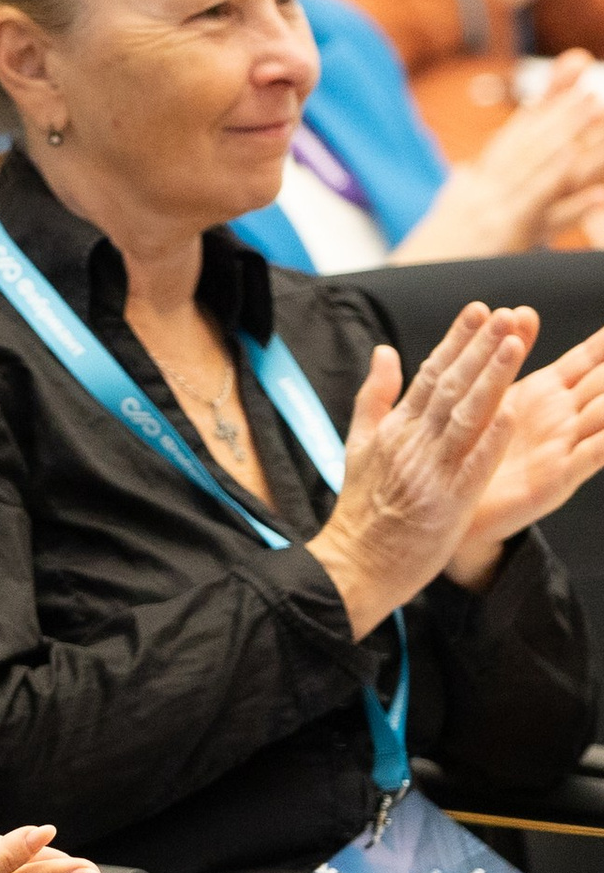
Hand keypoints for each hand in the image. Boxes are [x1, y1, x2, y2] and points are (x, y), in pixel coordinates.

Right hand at [307, 305, 528, 634]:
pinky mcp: (447, 501)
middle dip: (480, 348)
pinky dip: (490, 439)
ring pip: (466, 416)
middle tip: (505, 315)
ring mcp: (431, 471)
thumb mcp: (359, 443)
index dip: (457, 340)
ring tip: (515, 344)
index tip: (480, 310)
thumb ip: (375, 395)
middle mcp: (413, 442)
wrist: (356, 562)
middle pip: (451, 386)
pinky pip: (473, 466)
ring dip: (492, 379)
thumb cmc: (362, 508)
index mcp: (395, 428)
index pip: (429, 373)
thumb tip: (386, 350)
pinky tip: (510, 413)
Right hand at [401, 53, 603, 258]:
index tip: (564, 88)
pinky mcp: (502, 231)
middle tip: (589, 89)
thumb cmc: (428, 257)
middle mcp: (484, 189)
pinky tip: (583, 172)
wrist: (404, 283)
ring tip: (594, 110)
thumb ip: (459, 190)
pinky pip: (536, 204)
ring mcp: (492, 207)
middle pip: (526, 144)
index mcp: (476, 185)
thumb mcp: (444, 215)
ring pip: (534, 164)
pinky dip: (559, 184)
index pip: (511, 140)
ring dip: (567, 134)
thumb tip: (466, 170)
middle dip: (560, 114)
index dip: (540, 113)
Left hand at [453, 322, 603, 566]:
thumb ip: (507, 353)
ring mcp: (565, 446)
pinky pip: (591, 457)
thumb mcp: (494, 394)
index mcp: (547, 393)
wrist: (458, 504)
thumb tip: (520, 309)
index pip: (588, 360)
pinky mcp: (558, 478)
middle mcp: (565, 417)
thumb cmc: (476, 445)